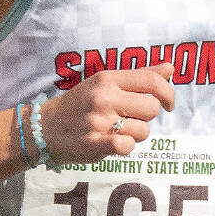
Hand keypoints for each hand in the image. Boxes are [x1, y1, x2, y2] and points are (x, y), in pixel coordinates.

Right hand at [38, 63, 174, 163]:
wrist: (44, 128)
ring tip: (116, 130)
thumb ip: (139, 76)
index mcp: (107, 78)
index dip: (167, 92)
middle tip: (130, 118)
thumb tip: (170, 68)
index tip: (167, 103)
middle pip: (151, 108)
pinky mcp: (95, 144)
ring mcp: (99, 121)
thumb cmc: (79, 104)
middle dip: (146, 116)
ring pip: (143, 130)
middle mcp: (104, 97)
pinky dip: (125, 147)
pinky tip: (113, 143)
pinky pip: (128, 146)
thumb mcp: (104, 83)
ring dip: (135, 134)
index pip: (151, 80)